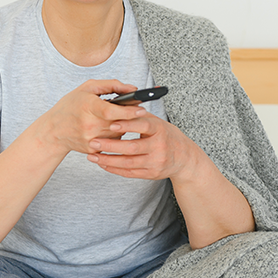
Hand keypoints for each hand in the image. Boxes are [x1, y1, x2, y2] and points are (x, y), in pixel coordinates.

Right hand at [33, 79, 147, 155]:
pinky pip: (113, 142)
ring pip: (119, 133)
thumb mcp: (87, 88)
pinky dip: (115, 135)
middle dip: (130, 117)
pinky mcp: (94, 150)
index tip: (142, 109)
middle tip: (137, 111)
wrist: (53, 131)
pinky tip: (108, 128)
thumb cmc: (70, 106)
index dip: (128, 111)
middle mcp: (89, 125)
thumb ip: (111, 85)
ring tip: (116, 118)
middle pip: (119, 123)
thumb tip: (133, 89)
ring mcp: (92, 140)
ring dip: (123, 126)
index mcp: (88, 107)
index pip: (112, 111)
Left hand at [86, 112, 200, 181]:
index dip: (128, 125)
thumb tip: (118, 104)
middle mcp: (159, 147)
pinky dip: (114, 169)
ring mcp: (156, 162)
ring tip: (92, 155)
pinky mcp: (152, 174)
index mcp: (160, 129)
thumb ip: (139, 116)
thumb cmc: (166, 136)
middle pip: (132, 148)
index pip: (143, 126)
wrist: (184, 158)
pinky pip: (130, 173)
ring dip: (108, 159)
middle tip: (93, 142)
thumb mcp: (158, 123)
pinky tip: (103, 164)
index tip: (111, 123)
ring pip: (128, 163)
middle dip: (111, 145)